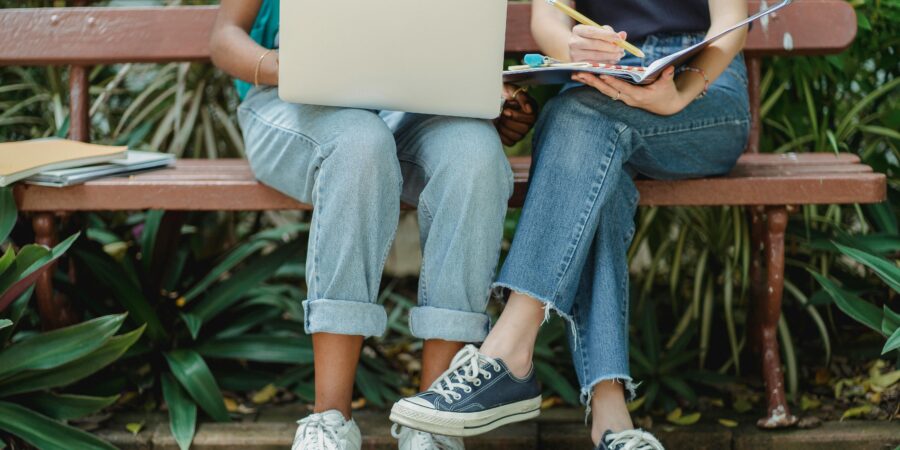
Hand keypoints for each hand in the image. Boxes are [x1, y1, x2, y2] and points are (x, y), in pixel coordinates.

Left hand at [495, 84, 536, 145]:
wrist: (492, 100)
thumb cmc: (504, 94)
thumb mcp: (512, 89)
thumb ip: (522, 96)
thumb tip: (529, 109)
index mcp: (532, 110)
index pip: (531, 118)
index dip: (517, 115)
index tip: (506, 110)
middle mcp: (529, 122)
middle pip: (524, 129)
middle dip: (509, 121)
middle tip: (501, 114)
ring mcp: (522, 132)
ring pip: (517, 137)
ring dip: (504, 128)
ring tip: (499, 119)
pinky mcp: (513, 139)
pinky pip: (510, 142)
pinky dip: (502, 135)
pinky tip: (498, 126)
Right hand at [569, 25, 625, 63]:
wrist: (576, 50)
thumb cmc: (590, 38)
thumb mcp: (598, 32)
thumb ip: (611, 33)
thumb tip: (623, 34)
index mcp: (577, 30)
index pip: (593, 31)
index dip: (607, 35)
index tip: (619, 39)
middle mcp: (573, 42)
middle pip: (594, 44)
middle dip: (610, 47)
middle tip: (621, 49)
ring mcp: (574, 54)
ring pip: (595, 56)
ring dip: (610, 56)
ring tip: (619, 55)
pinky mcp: (578, 65)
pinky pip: (595, 64)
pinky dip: (606, 63)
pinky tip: (613, 60)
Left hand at [572, 66, 691, 115]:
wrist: (666, 106)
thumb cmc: (667, 93)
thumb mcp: (668, 84)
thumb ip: (667, 76)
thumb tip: (668, 68)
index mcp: (638, 96)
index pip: (622, 88)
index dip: (612, 81)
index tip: (602, 74)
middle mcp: (627, 98)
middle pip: (608, 90)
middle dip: (593, 82)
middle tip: (580, 73)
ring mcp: (623, 98)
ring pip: (603, 90)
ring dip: (590, 83)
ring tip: (575, 75)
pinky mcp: (620, 96)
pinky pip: (605, 90)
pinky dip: (594, 83)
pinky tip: (584, 78)